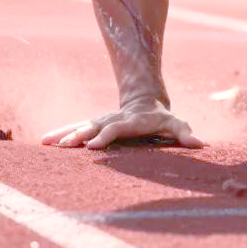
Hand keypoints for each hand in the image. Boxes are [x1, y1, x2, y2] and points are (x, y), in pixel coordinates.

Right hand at [42, 98, 204, 149]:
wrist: (144, 101)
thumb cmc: (162, 119)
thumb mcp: (176, 124)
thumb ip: (186, 133)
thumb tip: (201, 143)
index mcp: (130, 121)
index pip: (116, 129)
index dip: (105, 136)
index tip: (92, 146)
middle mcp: (112, 119)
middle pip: (94, 125)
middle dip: (79, 135)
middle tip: (66, 145)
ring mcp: (101, 120)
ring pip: (80, 125)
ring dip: (65, 133)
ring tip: (47, 142)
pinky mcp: (93, 124)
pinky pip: (74, 128)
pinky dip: (60, 133)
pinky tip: (45, 141)